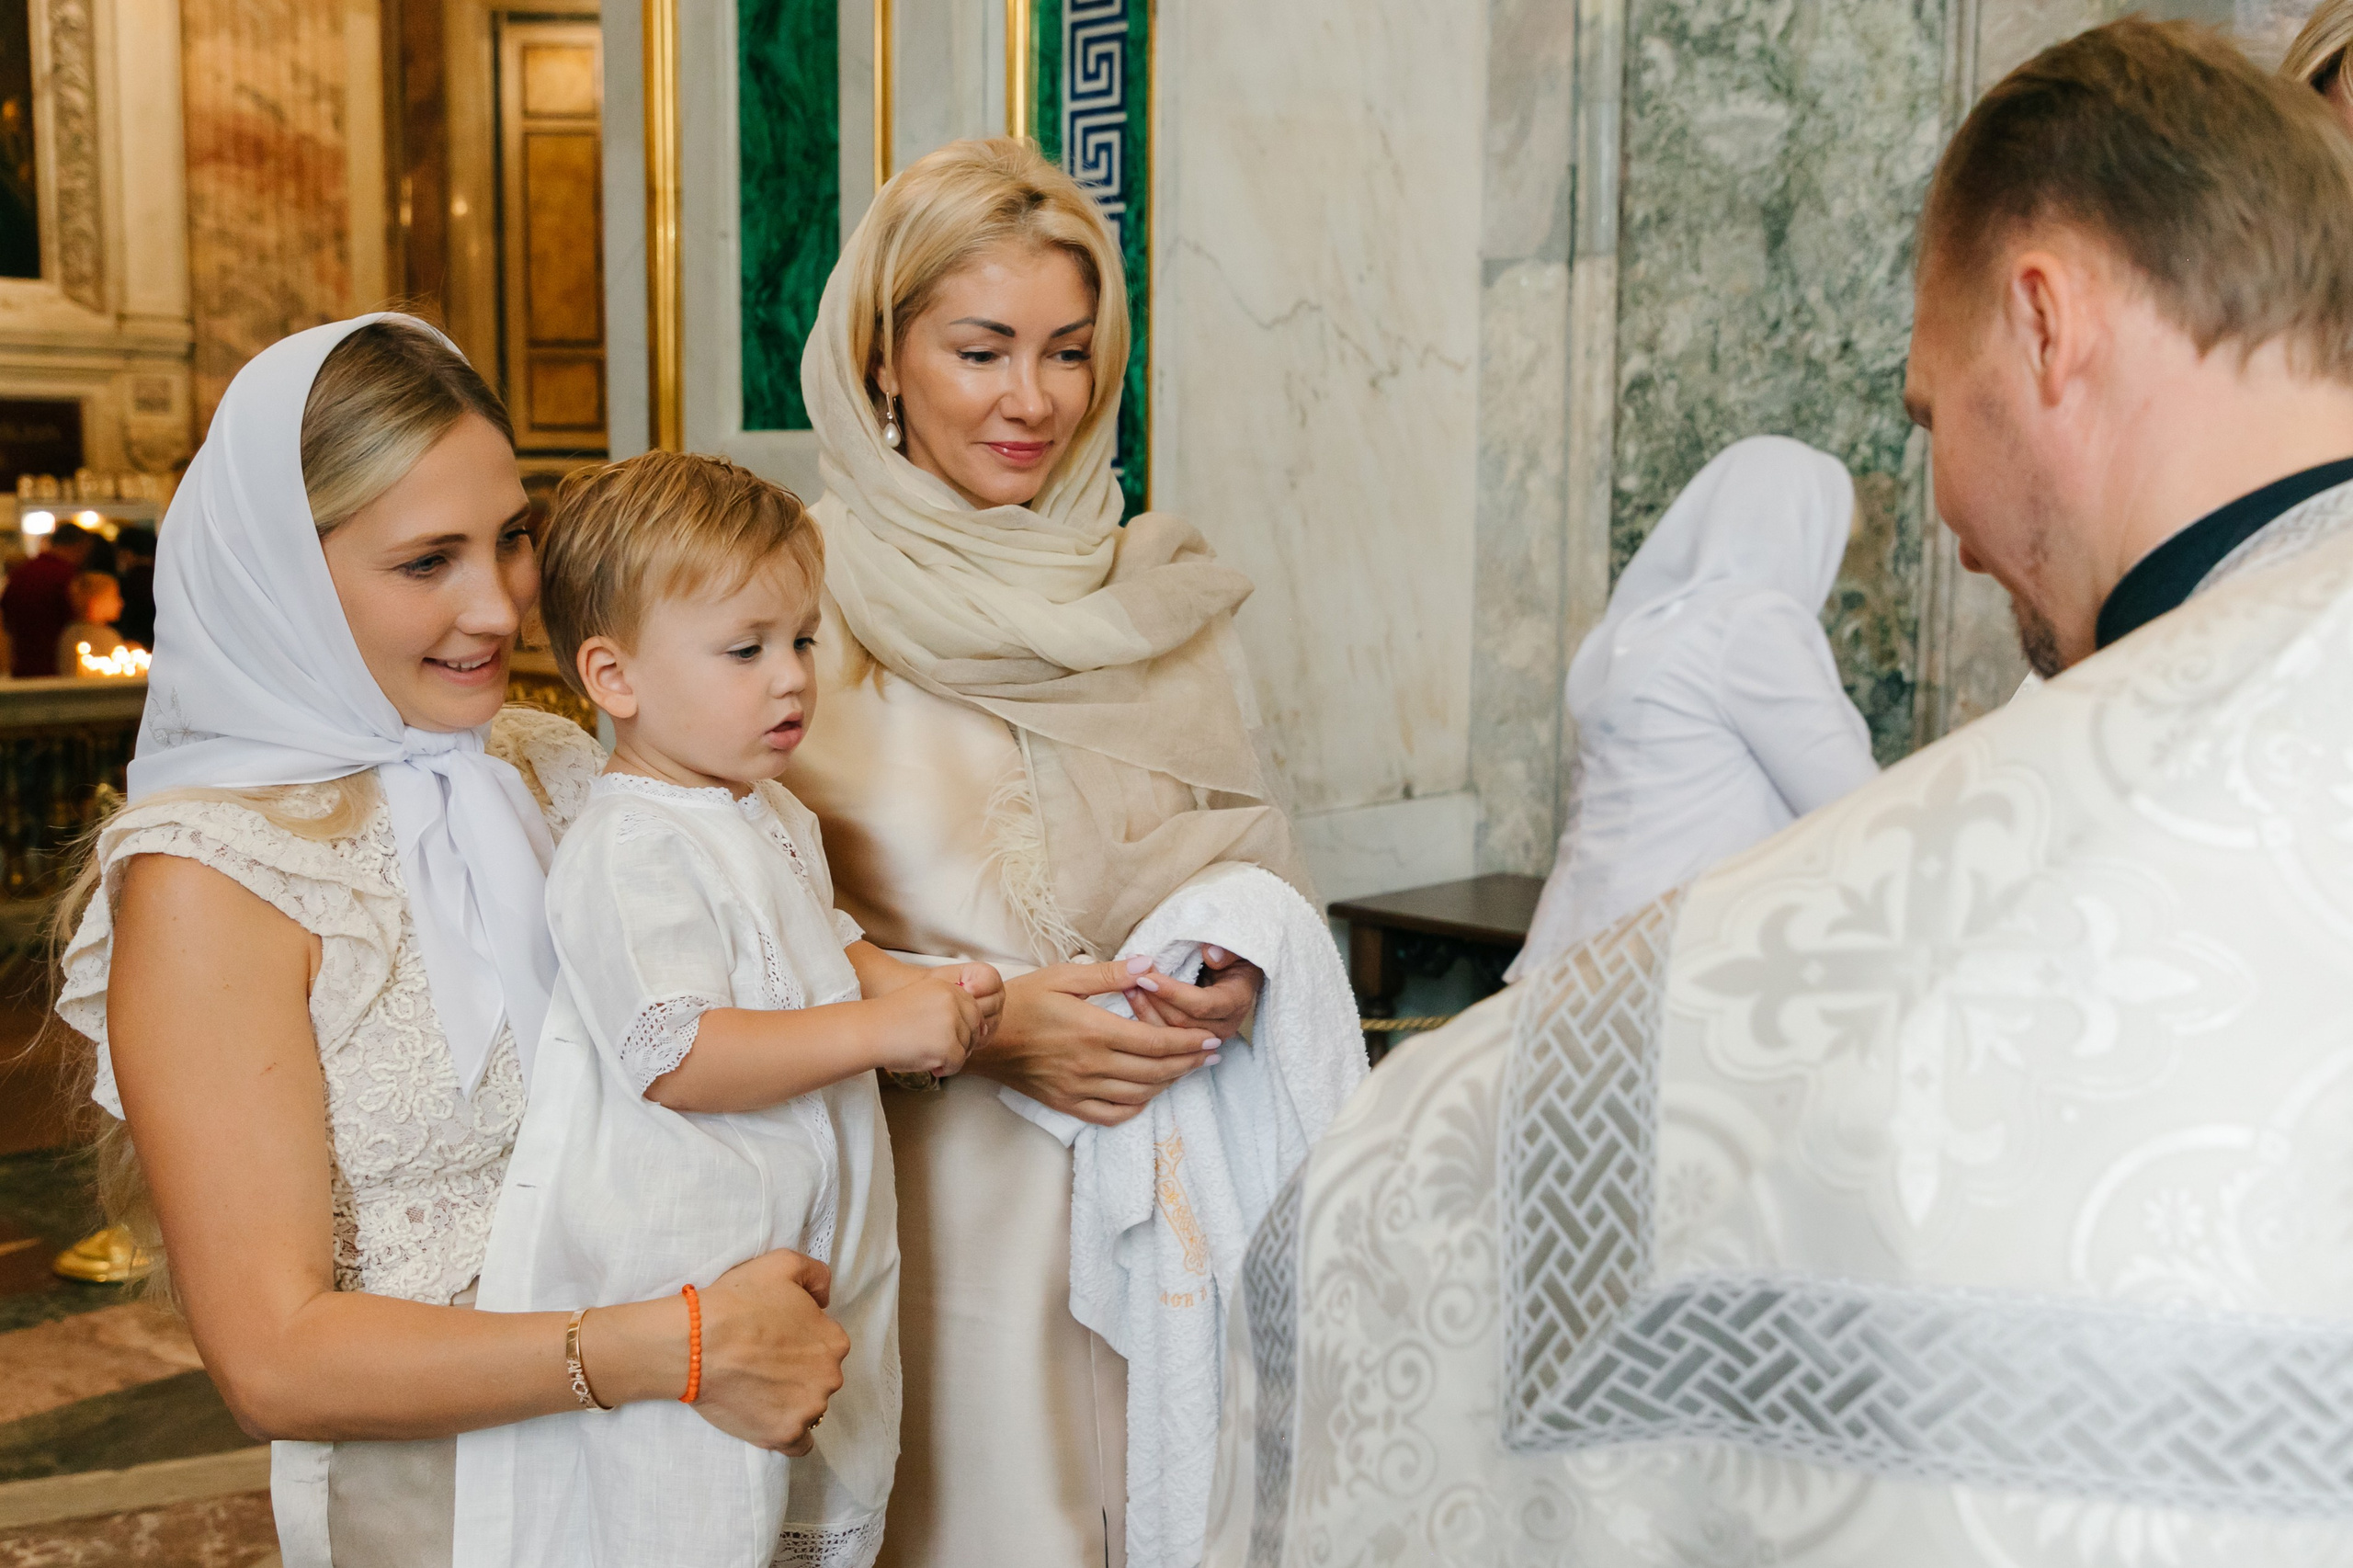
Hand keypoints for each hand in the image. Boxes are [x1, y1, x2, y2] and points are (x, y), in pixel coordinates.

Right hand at [690, 1249, 847, 1456]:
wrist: (697, 1343)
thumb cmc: (738, 1301)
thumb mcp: (784, 1263)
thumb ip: (816, 1275)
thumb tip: (824, 1298)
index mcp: (834, 1341)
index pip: (825, 1344)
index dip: (800, 1340)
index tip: (775, 1339)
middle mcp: (829, 1378)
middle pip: (819, 1377)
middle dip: (798, 1371)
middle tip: (763, 1363)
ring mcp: (807, 1410)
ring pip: (809, 1408)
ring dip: (791, 1401)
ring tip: (757, 1388)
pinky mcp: (782, 1435)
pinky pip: (799, 1444)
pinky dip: (789, 1435)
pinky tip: (772, 1420)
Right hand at [863, 962, 1001, 1076]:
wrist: (869, 1032)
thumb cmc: (890, 1019)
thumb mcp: (923, 998)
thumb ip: (951, 1007)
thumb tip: (984, 1029)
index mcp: (947, 988)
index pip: (973, 1009)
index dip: (965, 1027)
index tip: (949, 1036)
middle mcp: (953, 1002)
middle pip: (974, 1028)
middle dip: (962, 1043)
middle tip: (939, 1050)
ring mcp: (952, 1023)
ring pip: (967, 1047)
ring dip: (951, 1056)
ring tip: (927, 1054)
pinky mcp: (948, 1045)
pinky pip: (958, 1063)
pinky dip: (946, 1069)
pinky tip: (929, 1065)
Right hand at [969, 960, 1223, 1125]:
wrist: (980, 1036)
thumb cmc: (1021, 1000)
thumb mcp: (1064, 976)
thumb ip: (1110, 974)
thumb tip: (1149, 966)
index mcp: (1094, 1030)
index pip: (1156, 1042)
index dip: (1188, 1043)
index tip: (1211, 1039)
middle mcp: (1090, 1064)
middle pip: (1155, 1071)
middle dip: (1189, 1063)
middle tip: (1211, 1055)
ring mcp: (1078, 1088)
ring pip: (1138, 1094)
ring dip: (1168, 1084)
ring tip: (1187, 1070)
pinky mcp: (1066, 1103)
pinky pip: (1110, 1114)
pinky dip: (1135, 1107)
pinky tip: (1147, 1094)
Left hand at [1125, 945, 1262, 1038]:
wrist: (1236, 974)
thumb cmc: (1232, 957)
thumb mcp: (1234, 947)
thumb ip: (1227, 950)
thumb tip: (1210, 954)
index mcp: (1236, 1001)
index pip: (1201, 1005)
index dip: (1172, 993)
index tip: (1146, 977)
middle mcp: (1224, 1025)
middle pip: (1181, 1022)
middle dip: (1154, 999)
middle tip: (1130, 977)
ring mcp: (1208, 1038)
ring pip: (1169, 1034)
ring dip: (1145, 1009)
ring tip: (1126, 985)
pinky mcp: (1191, 1042)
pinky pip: (1164, 1037)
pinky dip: (1145, 1016)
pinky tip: (1130, 996)